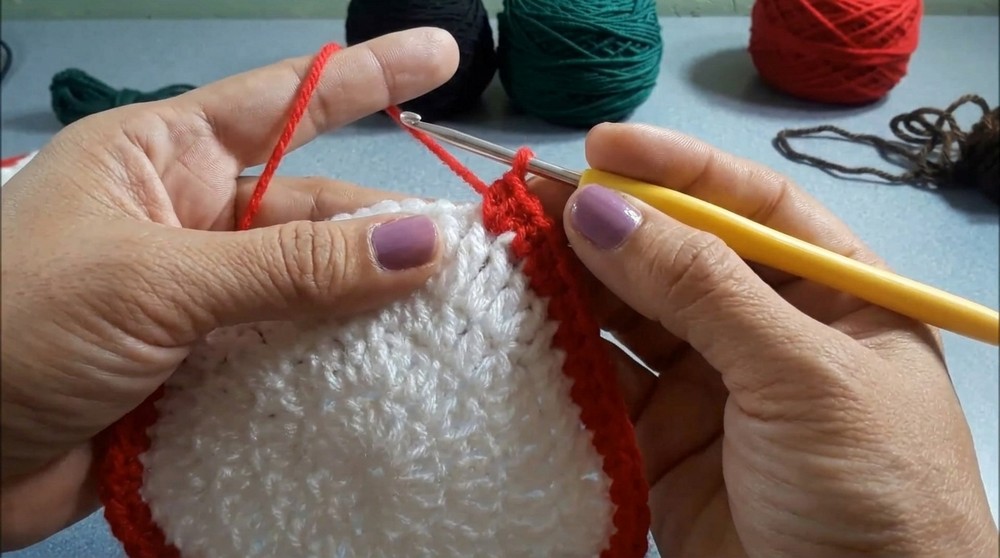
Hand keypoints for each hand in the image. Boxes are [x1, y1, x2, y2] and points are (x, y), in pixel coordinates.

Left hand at [0, 28, 458, 549]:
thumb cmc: (16, 328)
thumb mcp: (154, 278)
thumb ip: (291, 268)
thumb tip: (423, 243)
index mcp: (159, 159)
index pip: (282, 101)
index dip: (367, 76)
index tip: (440, 53)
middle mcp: (189, 221)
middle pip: (312, 210)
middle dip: (384, 227)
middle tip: (469, 252)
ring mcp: (200, 300)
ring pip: (311, 288)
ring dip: (370, 304)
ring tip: (452, 314)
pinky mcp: (208, 371)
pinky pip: (291, 356)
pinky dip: (338, 366)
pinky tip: (395, 371)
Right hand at [531, 124, 998, 556]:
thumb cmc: (874, 493)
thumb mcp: (802, 374)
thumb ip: (702, 288)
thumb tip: (601, 208)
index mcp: (832, 296)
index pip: (750, 207)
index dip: (677, 171)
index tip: (601, 148)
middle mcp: (766, 331)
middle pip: (675, 258)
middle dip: (608, 227)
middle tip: (529, 203)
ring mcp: (710, 388)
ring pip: (629, 317)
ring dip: (574, 287)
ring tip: (512, 257)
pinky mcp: (659, 443)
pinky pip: (603, 384)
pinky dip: (563, 357)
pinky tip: (522, 328)